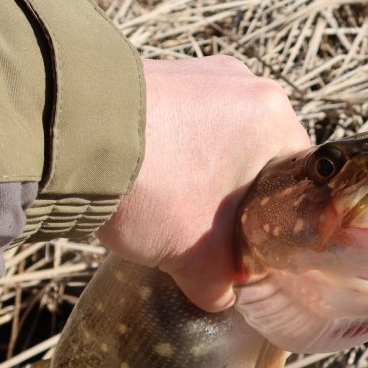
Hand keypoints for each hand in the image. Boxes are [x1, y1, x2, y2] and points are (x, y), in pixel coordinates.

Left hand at [97, 55, 310, 311]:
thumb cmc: (153, 187)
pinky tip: (146, 181)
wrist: (68, 136)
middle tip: (213, 233)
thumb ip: (220, 283)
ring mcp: (196, 71)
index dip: (281, 217)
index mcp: (273, 117)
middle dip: (235, 197)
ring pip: (214, 136)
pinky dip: (169, 150)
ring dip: (200, 172)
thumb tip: (221, 297)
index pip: (298, 176)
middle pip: (255, 154)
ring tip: (172, 208)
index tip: (259, 243)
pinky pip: (178, 120)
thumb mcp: (195, 256)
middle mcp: (242, 82)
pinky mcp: (155, 70)